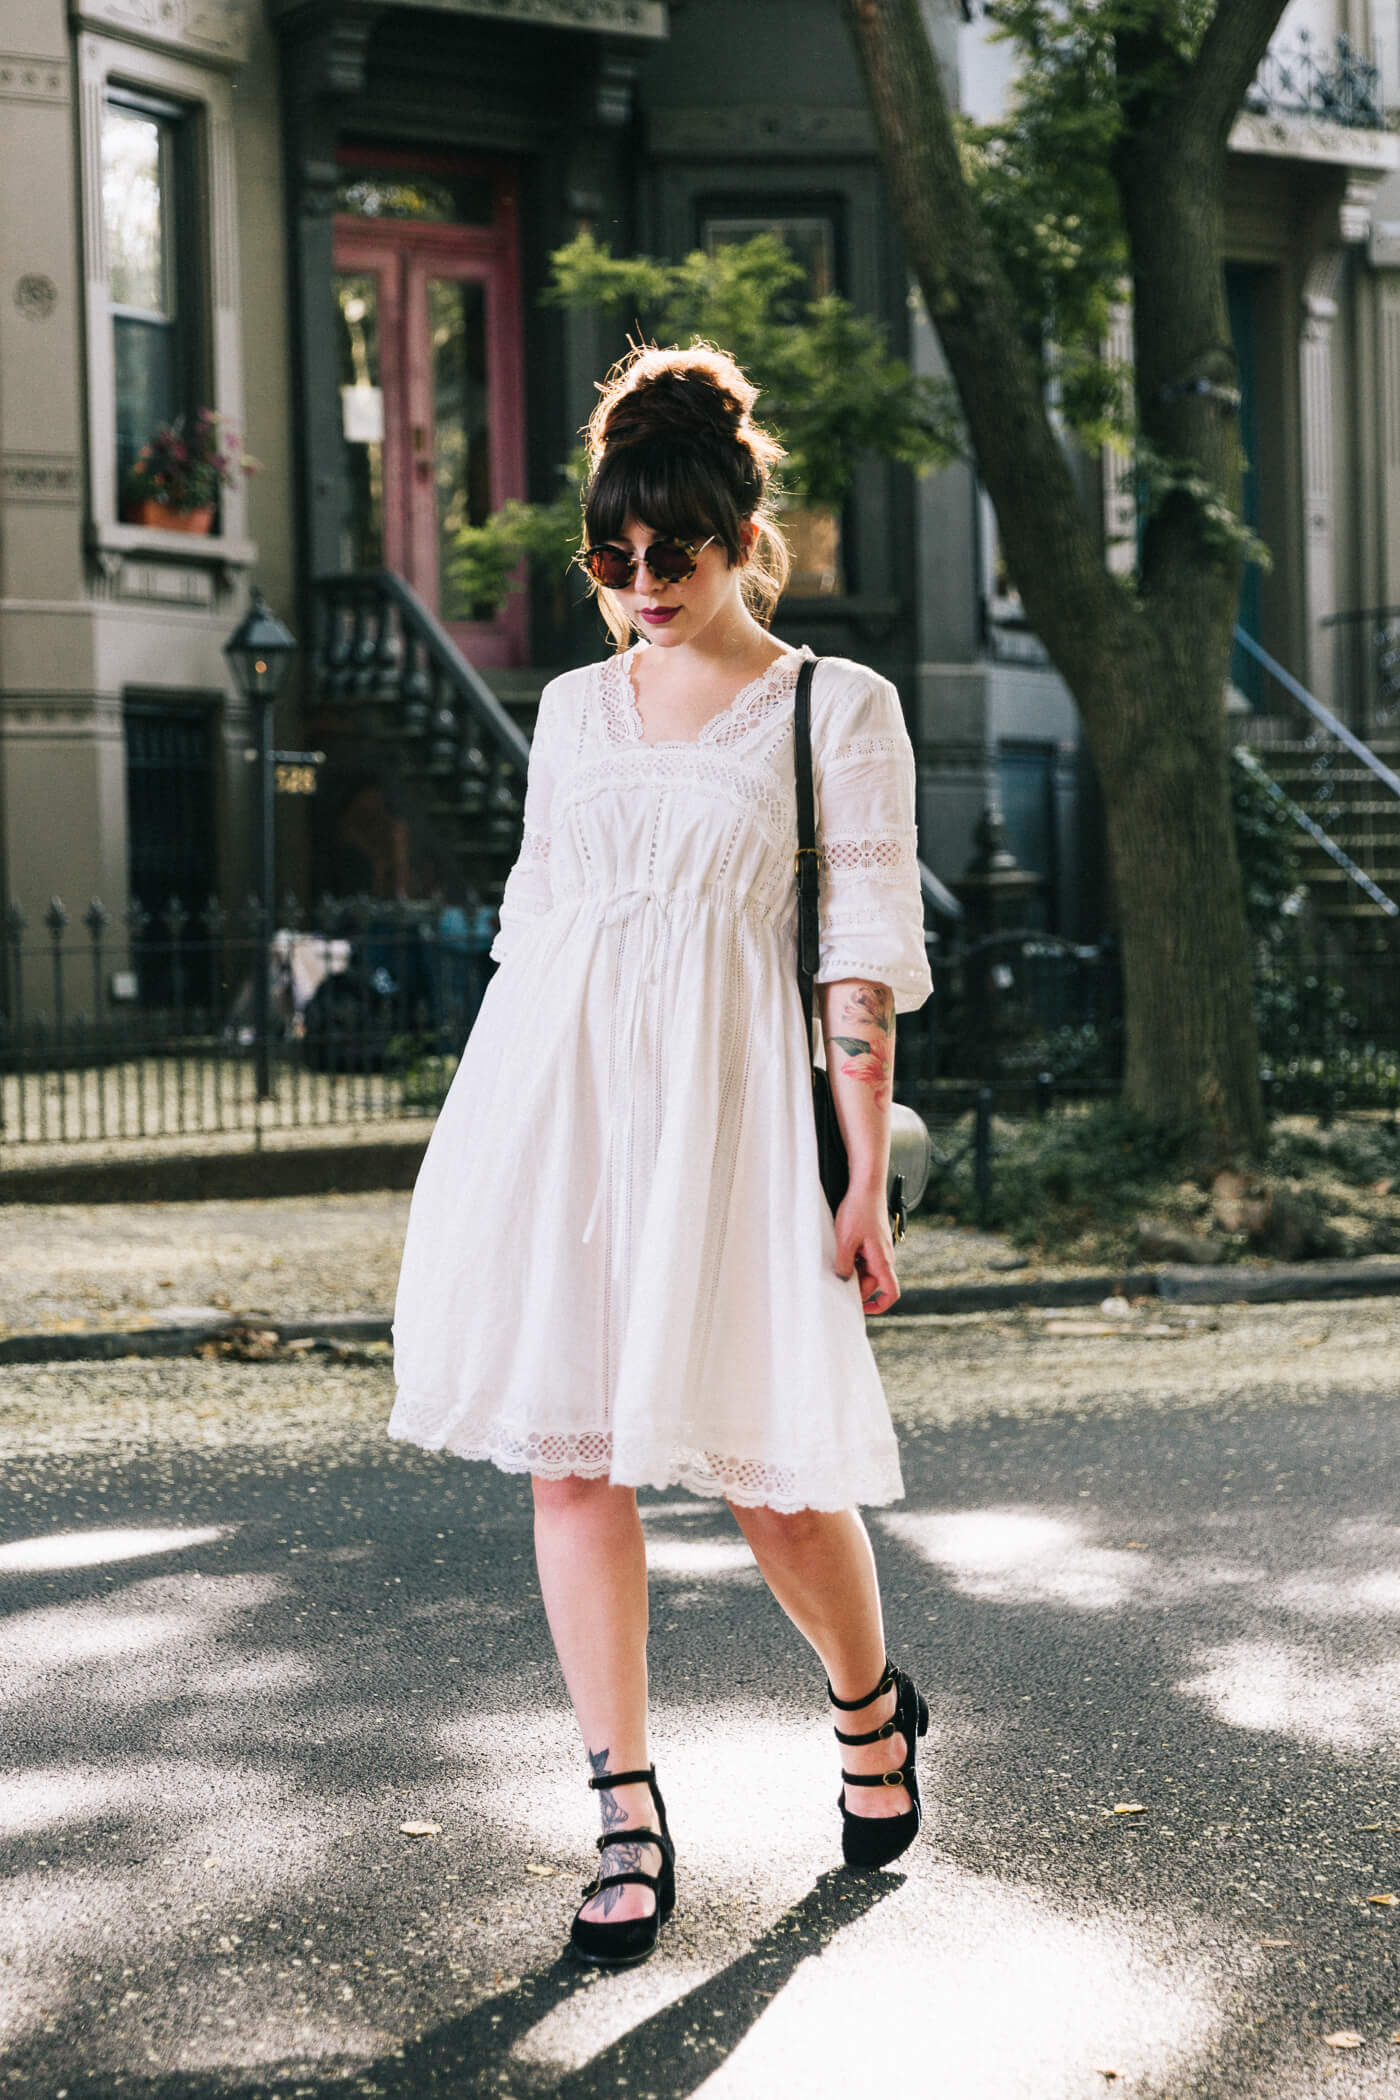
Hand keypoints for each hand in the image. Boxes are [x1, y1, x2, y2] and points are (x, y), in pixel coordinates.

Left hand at [832, 1185, 899, 1313]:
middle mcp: (885, 1257)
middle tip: (836, 1277)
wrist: (866, 1187)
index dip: (879, 1306)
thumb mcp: (845, 1242)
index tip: (862, 1308)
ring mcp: (880, 1248)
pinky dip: (853, 1258)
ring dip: (853, 1269)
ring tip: (837, 1257)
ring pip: (867, 1269)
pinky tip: (841, 1248)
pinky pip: (865, 1257)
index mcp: (882, 1261)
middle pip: (873, 1283)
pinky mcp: (874, 1240)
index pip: (891, 1293)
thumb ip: (844, 1265)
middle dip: (856, 1285)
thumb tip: (843, 1280)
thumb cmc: (858, 1212)